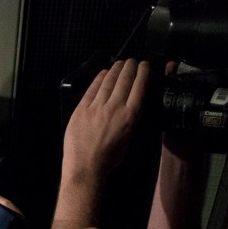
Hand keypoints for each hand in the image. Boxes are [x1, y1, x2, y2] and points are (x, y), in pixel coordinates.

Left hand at [63, 59, 149, 185]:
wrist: (85, 167)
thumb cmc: (109, 158)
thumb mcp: (129, 139)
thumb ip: (131, 120)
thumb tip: (131, 107)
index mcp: (131, 116)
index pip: (140, 87)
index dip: (143, 72)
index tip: (145, 65)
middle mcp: (115, 107)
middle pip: (124, 80)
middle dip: (130, 67)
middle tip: (132, 61)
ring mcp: (97, 106)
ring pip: (108, 81)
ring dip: (115, 69)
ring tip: (120, 63)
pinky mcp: (82, 108)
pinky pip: (92, 89)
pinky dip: (99, 78)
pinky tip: (104, 73)